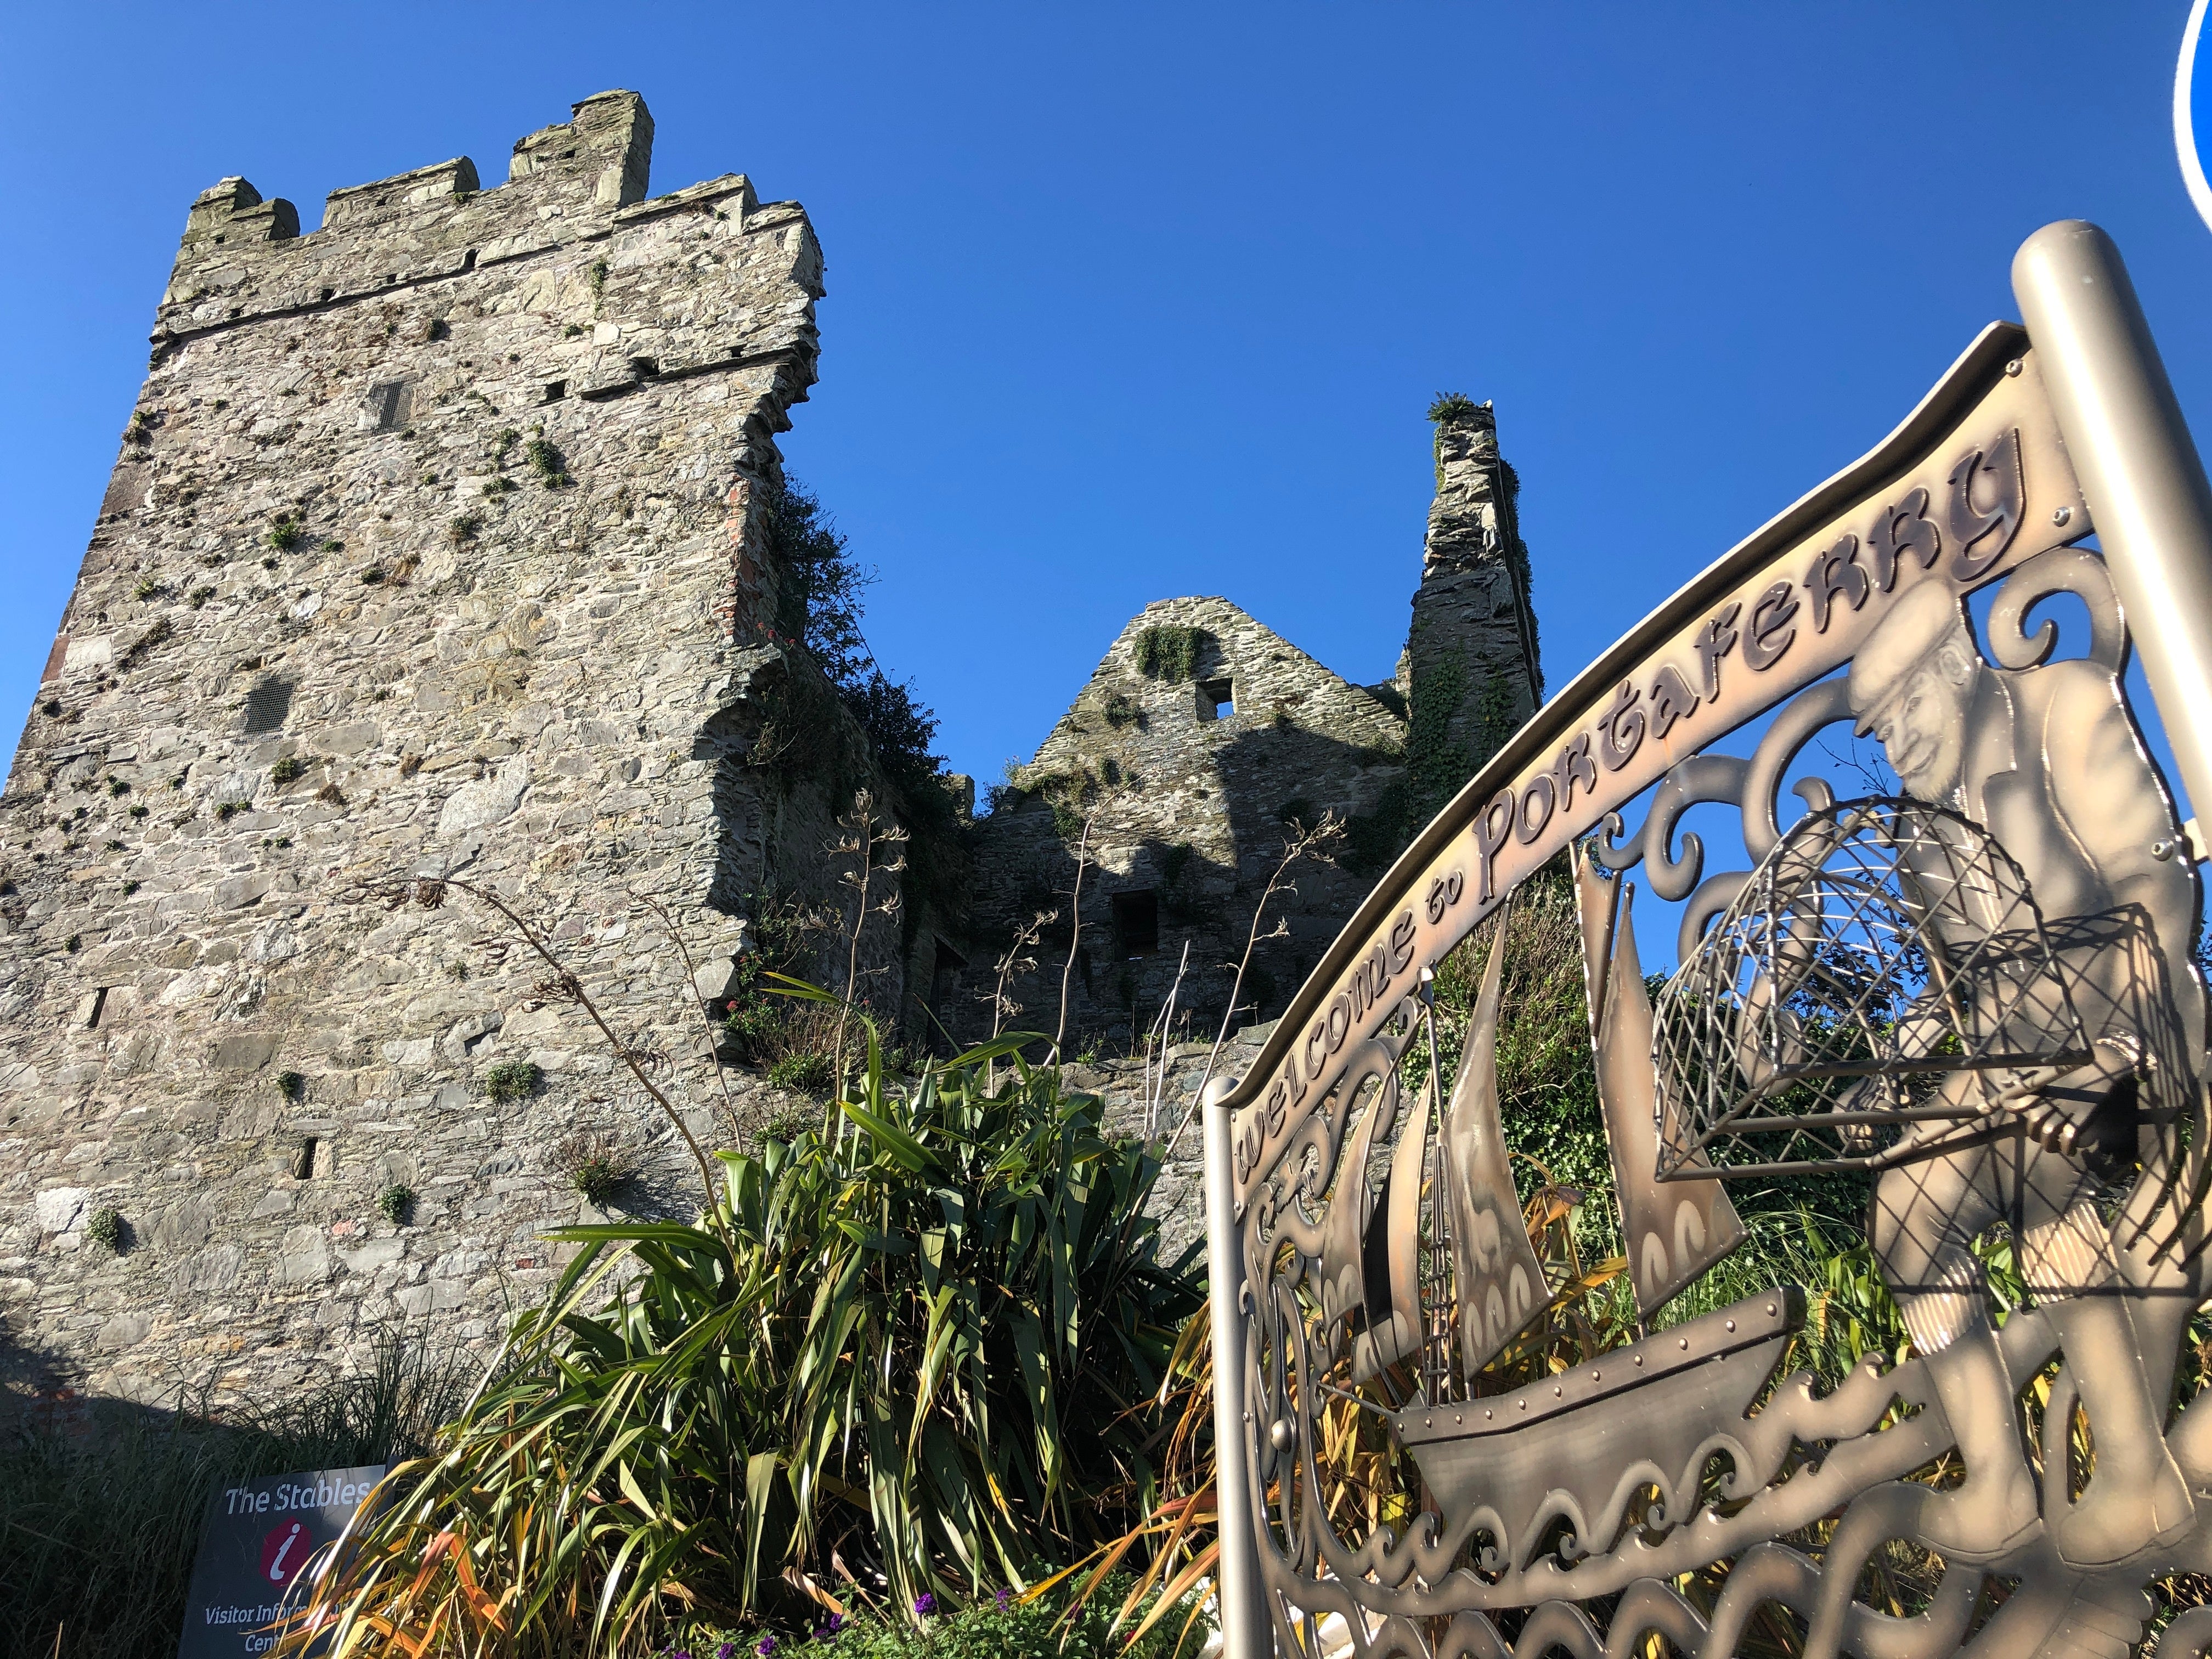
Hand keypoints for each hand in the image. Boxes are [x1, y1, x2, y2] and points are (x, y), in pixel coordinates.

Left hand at [2014, 1037, 2138, 1154]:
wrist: (2101, 1069)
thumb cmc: (2073, 1074)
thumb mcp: (2049, 1077)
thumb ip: (2026, 1082)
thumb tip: (2005, 1087)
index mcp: (2043, 1090)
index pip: (2021, 1102)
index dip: (2016, 1108)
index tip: (2013, 1112)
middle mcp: (2052, 1099)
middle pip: (2034, 1121)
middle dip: (2034, 1134)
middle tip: (2041, 1138)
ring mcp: (2067, 1108)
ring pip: (2048, 1132)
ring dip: (2049, 1144)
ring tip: (2053, 1147)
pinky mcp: (2083, 1116)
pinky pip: (2070, 1136)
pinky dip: (2067, 1146)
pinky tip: (2069, 1150)